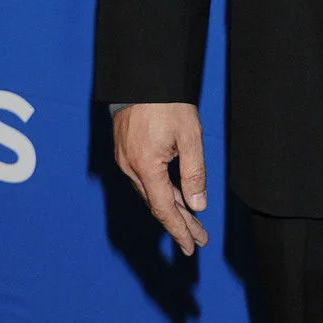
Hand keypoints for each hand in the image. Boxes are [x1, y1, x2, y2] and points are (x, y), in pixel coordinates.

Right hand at [113, 103, 208, 255]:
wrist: (142, 75)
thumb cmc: (168, 102)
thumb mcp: (189, 135)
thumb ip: (194, 172)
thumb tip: (197, 205)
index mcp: (145, 167)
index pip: (164, 209)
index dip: (179, 230)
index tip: (192, 247)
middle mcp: (130, 167)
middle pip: (156, 204)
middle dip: (179, 223)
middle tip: (197, 239)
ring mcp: (124, 158)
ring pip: (149, 192)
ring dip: (169, 208)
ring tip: (191, 222)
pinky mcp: (124, 149)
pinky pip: (143, 179)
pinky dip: (159, 191)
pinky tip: (171, 195)